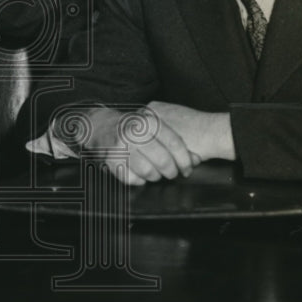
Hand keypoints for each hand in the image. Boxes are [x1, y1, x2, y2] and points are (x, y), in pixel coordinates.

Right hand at [84, 102, 233, 185]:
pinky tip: (141, 175)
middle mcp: (134, 132)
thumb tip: (197, 159)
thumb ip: (175, 140)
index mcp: (148, 121)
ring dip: (156, 176)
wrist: (104, 126)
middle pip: (162, 161)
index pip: (174, 144)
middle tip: (171, 173)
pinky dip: (140, 180)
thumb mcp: (154, 126)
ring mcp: (121, 146)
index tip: (187, 169)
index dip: (185, 160)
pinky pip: (132, 179)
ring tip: (156, 173)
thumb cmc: (136, 129)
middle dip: (171, 171)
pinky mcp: (111, 160)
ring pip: (148, 172)